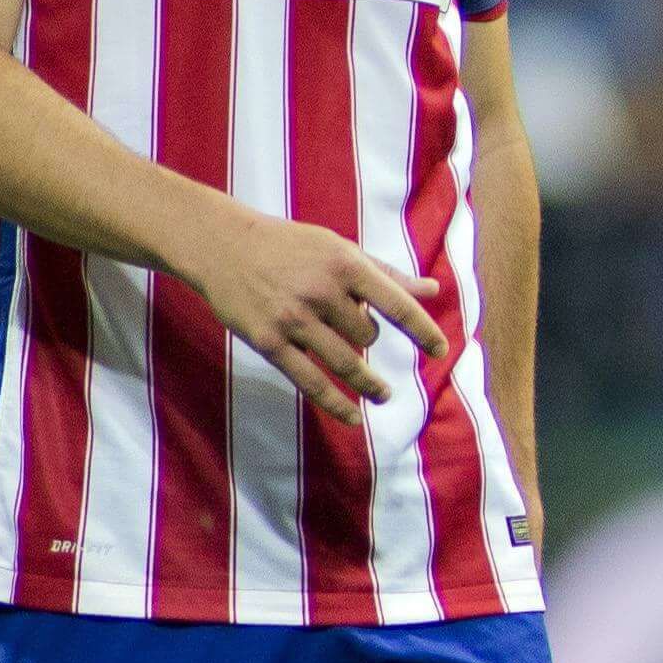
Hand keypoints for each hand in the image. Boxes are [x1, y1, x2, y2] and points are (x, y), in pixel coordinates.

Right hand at [190, 211, 449, 425]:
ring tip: (383, 394)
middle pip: (368, 336)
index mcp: (345, 264)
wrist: (222, 245)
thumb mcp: (340, 249)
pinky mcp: (268, 342)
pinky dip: (336, 404)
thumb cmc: (291, 247)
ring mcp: (293, 318)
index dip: (423, 331)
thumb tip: (433, 291)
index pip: (397, 304)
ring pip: (346, 362)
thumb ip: (387, 275)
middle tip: (349, 328)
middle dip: (367, 338)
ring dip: (368, 382)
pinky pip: (310, 382)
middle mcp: (321, 292)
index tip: (440, 351)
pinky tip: (354, 417)